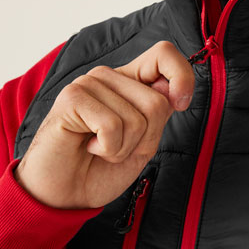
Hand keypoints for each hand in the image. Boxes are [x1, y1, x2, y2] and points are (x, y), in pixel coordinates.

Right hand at [14, 40, 193, 209]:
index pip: (164, 54)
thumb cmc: (102, 168)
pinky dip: (108, 149)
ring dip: (124, 148)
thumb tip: (171, 87)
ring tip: (100, 148)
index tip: (180, 104)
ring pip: (137, 118)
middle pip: (157, 102)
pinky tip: (88, 147)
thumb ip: (158, 113)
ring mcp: (88, 83)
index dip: (182, 76)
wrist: (66, 194)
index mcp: (129, 81)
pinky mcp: (72, 97)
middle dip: (146, 138)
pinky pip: (112, 126)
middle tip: (119, 147)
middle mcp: (109, 77)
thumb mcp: (144, 141)